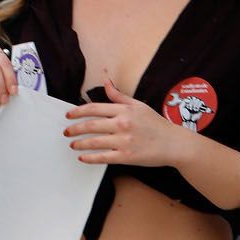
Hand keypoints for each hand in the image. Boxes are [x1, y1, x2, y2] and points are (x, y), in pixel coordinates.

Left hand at [63, 78, 185, 167]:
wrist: (173, 143)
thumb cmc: (156, 124)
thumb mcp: (138, 105)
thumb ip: (119, 95)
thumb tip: (105, 81)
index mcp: (124, 110)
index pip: (94, 108)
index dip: (78, 112)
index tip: (69, 115)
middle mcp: (122, 124)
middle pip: (90, 125)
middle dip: (75, 129)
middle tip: (66, 132)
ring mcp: (123, 141)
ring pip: (94, 142)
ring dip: (80, 143)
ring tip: (72, 144)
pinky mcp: (126, 157)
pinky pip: (103, 157)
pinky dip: (90, 158)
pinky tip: (82, 157)